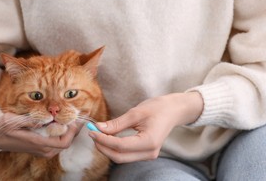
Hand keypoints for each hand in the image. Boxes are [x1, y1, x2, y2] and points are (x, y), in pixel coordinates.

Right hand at [0, 113, 82, 157]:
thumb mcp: (12, 120)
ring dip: (72, 129)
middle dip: (76, 128)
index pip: (64, 141)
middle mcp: (43, 149)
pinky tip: (66, 120)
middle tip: (83, 113)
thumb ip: (30, 120)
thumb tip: (47, 118)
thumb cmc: (3, 128)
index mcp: (38, 143)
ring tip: (77, 115)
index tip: (79, 117)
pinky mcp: (42, 147)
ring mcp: (43, 150)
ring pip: (64, 142)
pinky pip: (58, 141)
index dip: (74, 130)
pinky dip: (65, 131)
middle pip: (67, 141)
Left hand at [88, 92, 202, 162]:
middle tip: (93, 133)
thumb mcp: (136, 112)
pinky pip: (126, 154)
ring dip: (108, 148)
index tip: (92, 131)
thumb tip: (99, 128)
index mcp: (149, 142)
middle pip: (119, 157)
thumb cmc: (158, 108)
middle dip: (103, 146)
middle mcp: (150, 152)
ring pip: (122, 157)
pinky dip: (115, 147)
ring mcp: (148, 155)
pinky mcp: (145, 153)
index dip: (103, 139)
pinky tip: (108, 137)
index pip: (120, 146)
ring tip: (98, 134)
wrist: (174, 110)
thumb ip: (117, 123)